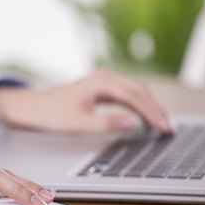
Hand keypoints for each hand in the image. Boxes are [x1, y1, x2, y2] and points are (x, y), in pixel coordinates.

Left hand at [0, 68, 172, 132]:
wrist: (35, 107)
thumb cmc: (53, 113)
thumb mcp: (79, 122)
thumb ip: (107, 123)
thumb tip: (134, 124)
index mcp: (101, 82)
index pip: (134, 97)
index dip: (151, 113)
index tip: (163, 127)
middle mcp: (105, 77)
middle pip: (139, 91)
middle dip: (156, 109)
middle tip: (169, 127)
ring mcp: (104, 80)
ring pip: (135, 91)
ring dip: (150, 106)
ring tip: (162, 123)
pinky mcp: (102, 87)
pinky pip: (127, 94)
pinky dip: (139, 105)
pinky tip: (145, 116)